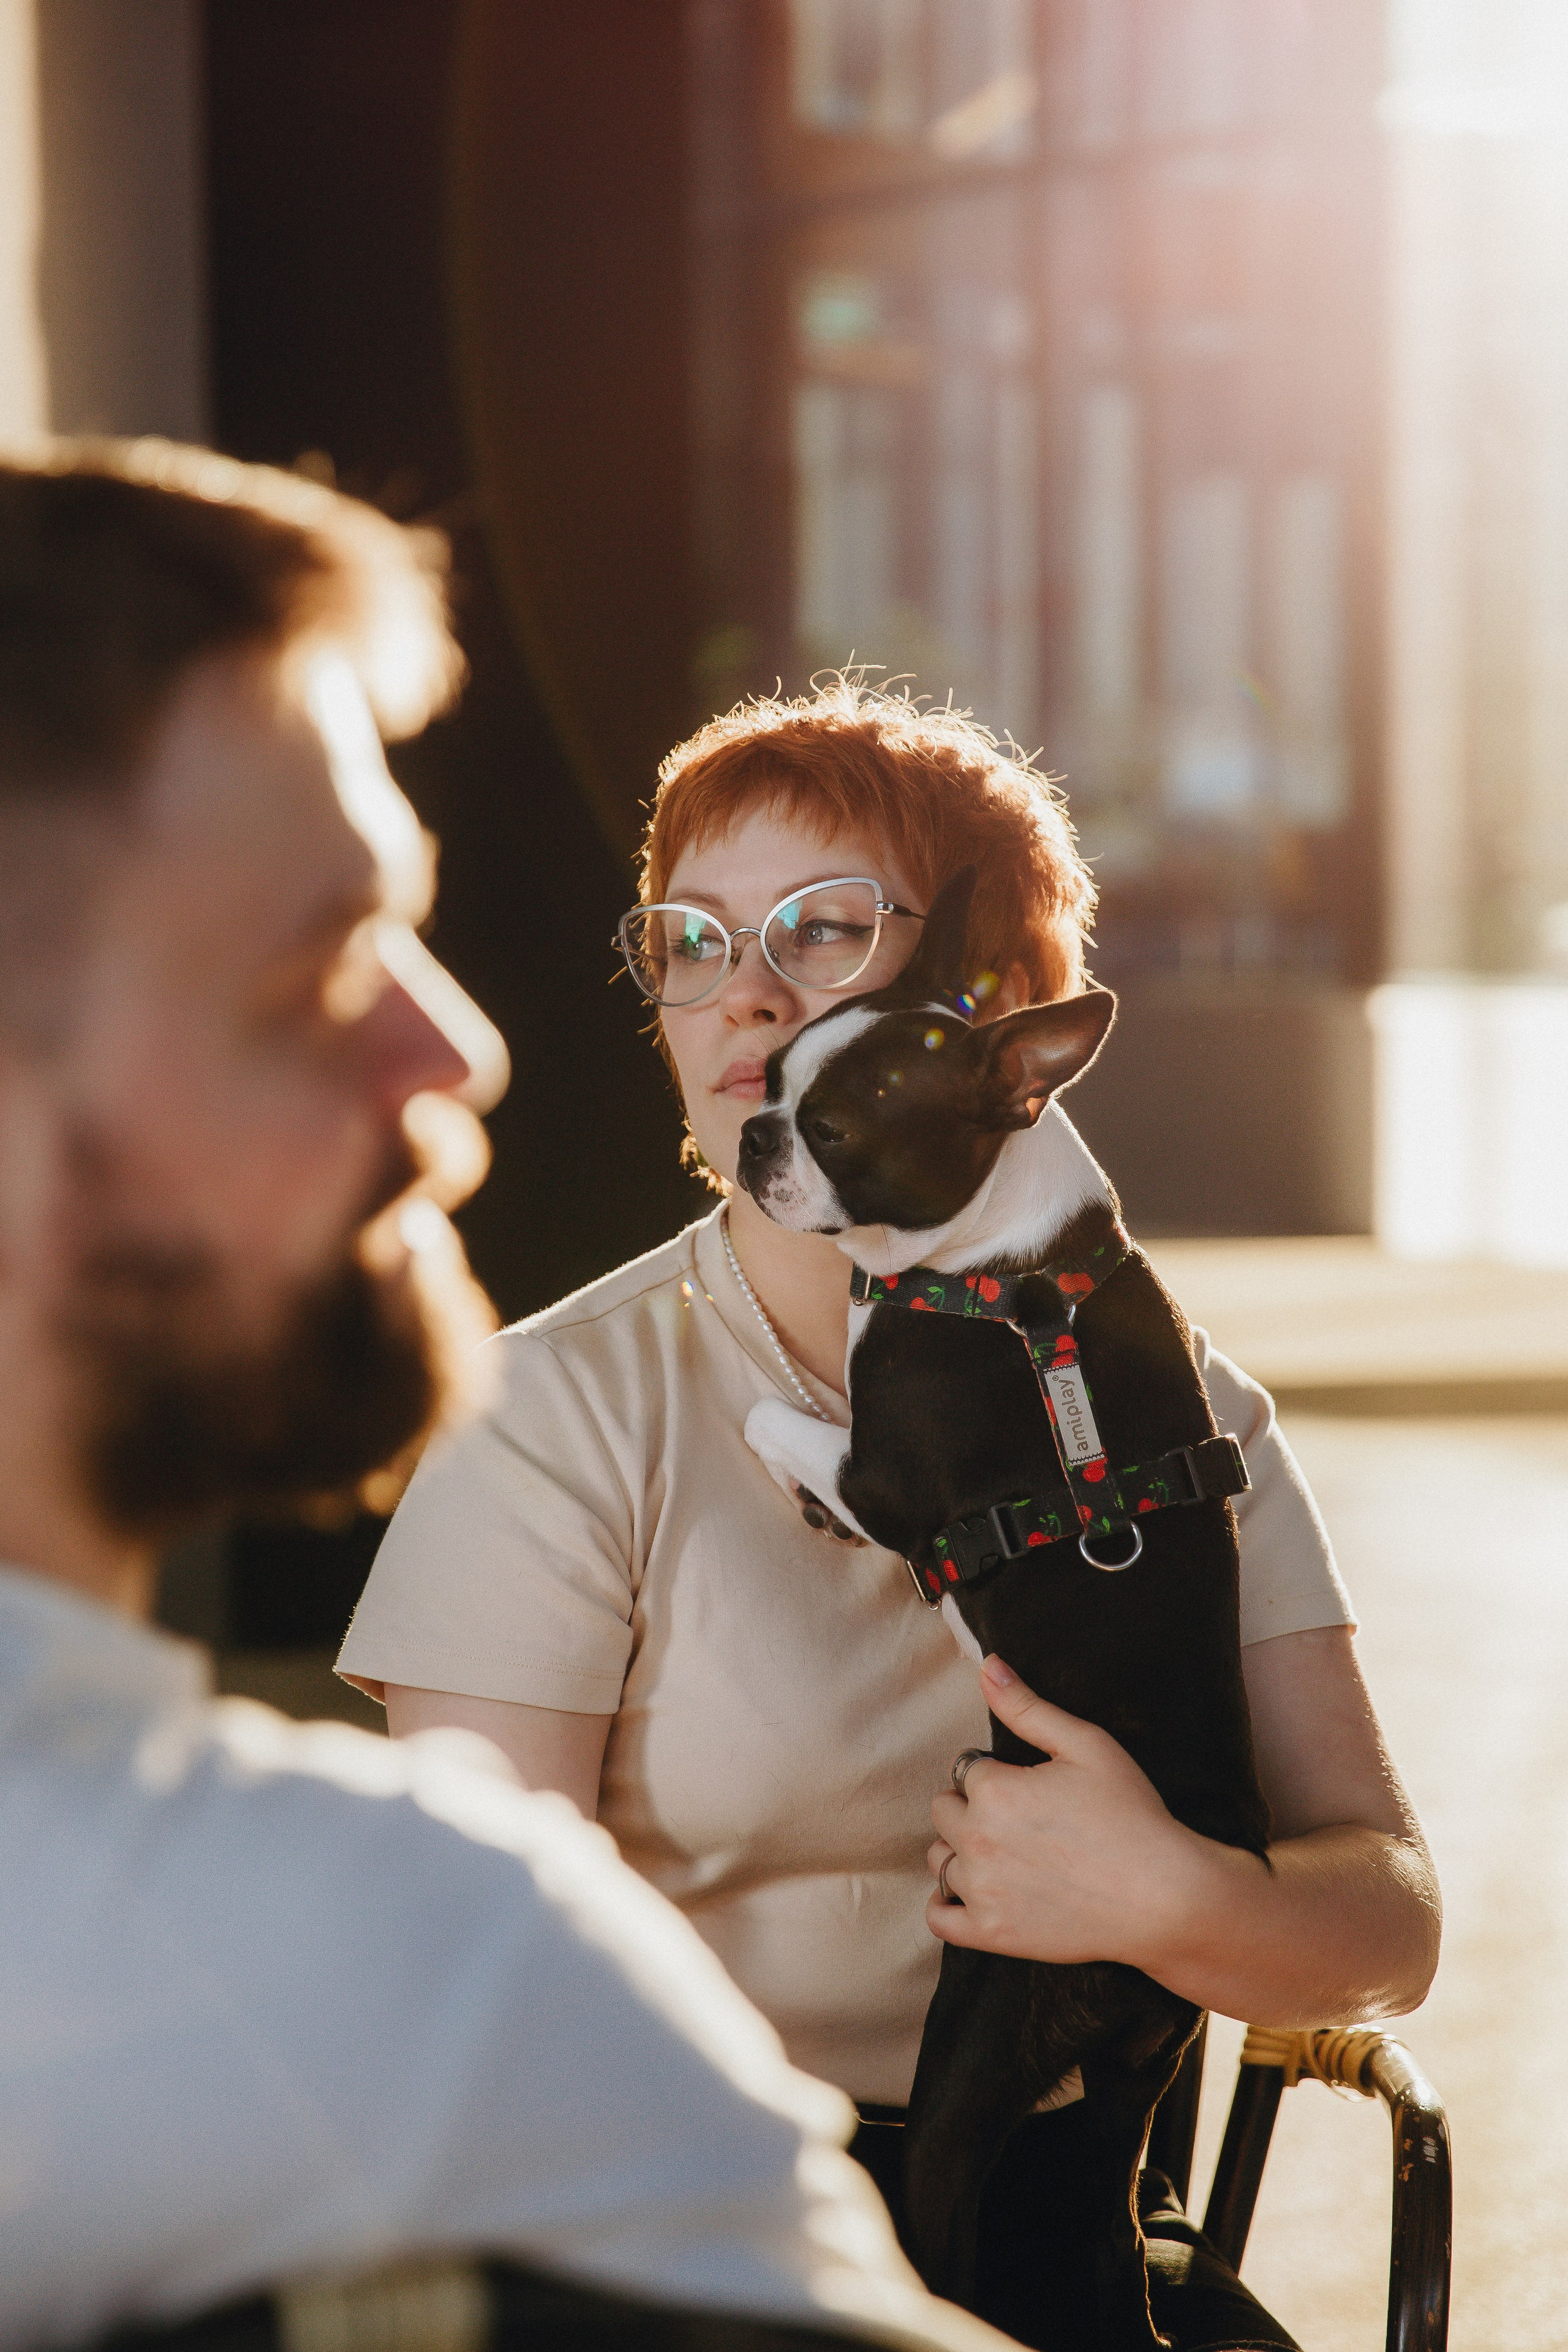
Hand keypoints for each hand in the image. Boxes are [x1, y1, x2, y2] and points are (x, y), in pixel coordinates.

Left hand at [926, 1654, 1213, 1964]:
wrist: (1164, 1898)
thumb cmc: (1131, 1816)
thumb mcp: (1086, 1745)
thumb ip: (1027, 1706)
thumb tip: (987, 1666)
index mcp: (993, 1789)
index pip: (966, 1770)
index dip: (998, 1774)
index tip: (1031, 1788)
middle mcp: (976, 1839)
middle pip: (944, 1812)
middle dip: (973, 1808)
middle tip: (1021, 1820)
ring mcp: (981, 1891)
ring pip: (939, 1861)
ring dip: (961, 1853)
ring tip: (1007, 1854)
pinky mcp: (991, 1935)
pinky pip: (938, 1916)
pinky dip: (948, 1903)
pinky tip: (977, 1891)